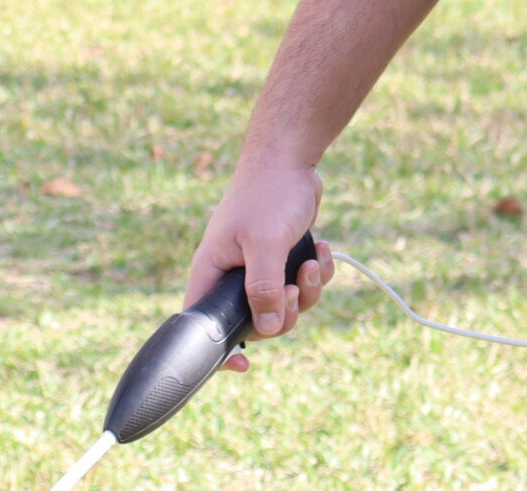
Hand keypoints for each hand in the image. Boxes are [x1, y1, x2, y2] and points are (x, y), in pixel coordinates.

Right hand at [183, 161, 331, 372]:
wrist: (290, 158)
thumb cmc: (267, 194)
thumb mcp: (264, 243)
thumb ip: (262, 288)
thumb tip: (268, 329)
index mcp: (212, 270)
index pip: (203, 322)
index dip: (218, 350)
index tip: (243, 367)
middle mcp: (232, 272)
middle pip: (256, 321)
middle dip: (284, 313)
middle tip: (293, 289)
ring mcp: (258, 265)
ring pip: (284, 304)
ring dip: (306, 291)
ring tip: (313, 263)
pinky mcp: (282, 257)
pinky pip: (301, 284)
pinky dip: (317, 273)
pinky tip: (323, 250)